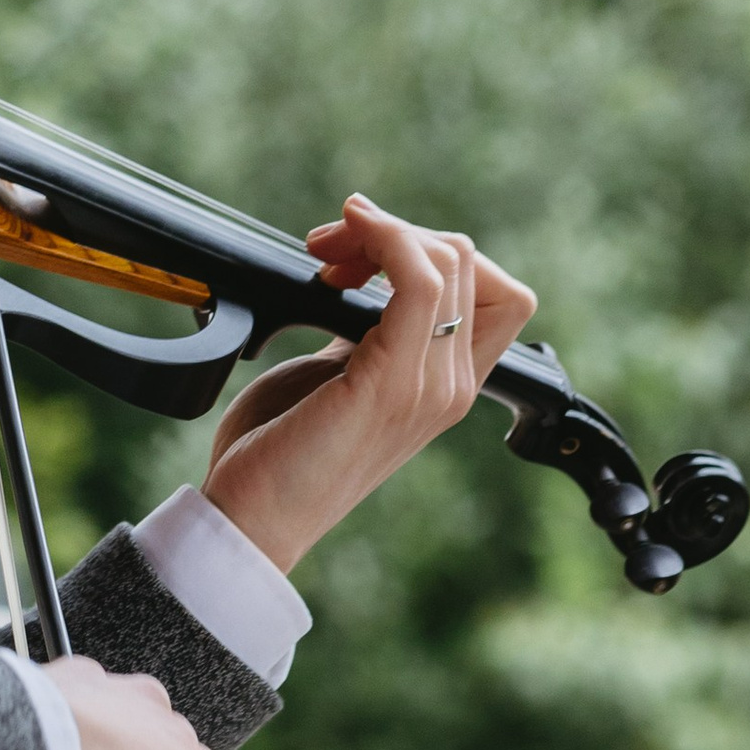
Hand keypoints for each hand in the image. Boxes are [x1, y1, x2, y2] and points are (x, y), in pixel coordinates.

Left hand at [199, 194, 537, 575]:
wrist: (250, 517)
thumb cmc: (282, 449)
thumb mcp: (339, 373)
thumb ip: (367, 330)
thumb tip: (364, 275)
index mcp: (445, 384)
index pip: (499, 293)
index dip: (434, 253)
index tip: (359, 261)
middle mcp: (449, 387)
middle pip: (468, 263)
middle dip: (394, 233)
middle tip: (328, 251)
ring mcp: (427, 387)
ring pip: (448, 262)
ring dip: (381, 234)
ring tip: (325, 254)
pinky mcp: (390, 384)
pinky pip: (420, 285)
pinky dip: (386, 245)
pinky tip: (341, 253)